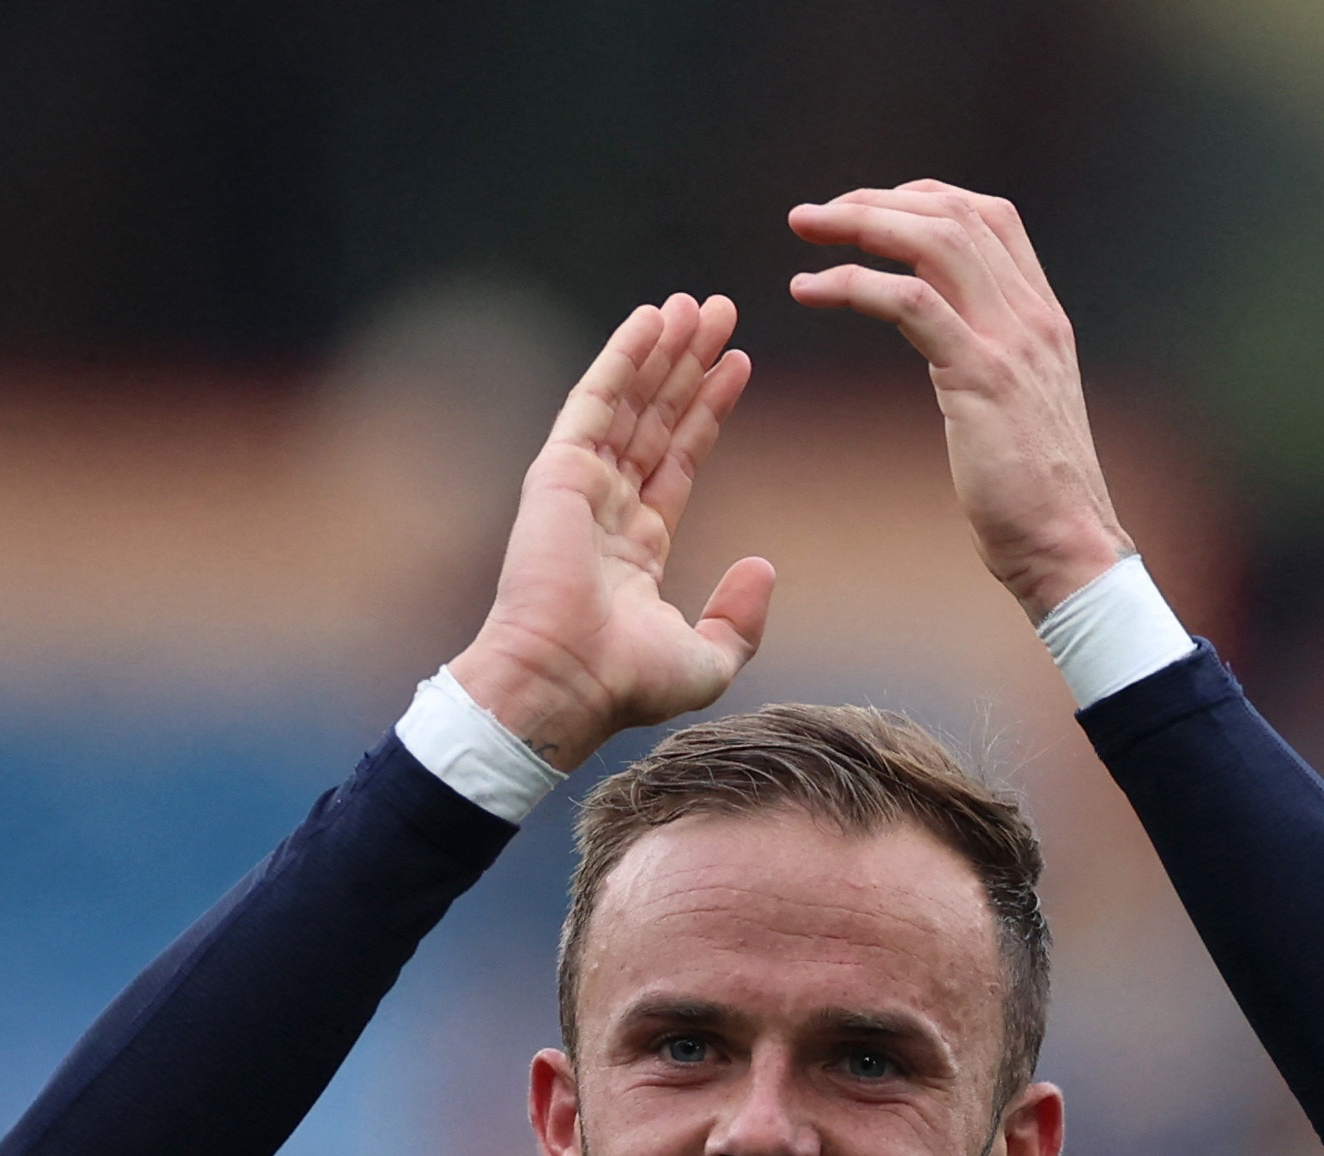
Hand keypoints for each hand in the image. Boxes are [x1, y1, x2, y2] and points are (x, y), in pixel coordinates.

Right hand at [446, 296, 772, 772]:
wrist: (566, 683)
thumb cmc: (626, 684)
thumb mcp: (708, 658)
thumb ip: (740, 616)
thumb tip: (763, 566)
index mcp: (637, 544)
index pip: (681, 457)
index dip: (709, 410)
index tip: (738, 365)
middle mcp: (608, 506)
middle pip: (658, 416)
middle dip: (689, 363)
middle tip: (720, 312)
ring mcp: (581, 484)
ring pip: (631, 399)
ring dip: (663, 348)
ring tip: (696, 304)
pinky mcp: (560, 470)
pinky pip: (596, 399)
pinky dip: (622, 356)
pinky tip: (650, 319)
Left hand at [788, 182, 1133, 618]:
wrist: (1069, 548)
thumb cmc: (1035, 497)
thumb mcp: (1021, 406)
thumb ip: (993, 359)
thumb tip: (947, 341)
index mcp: (1043, 319)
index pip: (989, 218)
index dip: (921, 198)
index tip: (867, 214)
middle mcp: (1032, 317)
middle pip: (952, 214)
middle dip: (874, 202)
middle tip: (813, 218)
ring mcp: (1011, 342)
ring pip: (933, 239)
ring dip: (859, 225)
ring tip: (805, 231)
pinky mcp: (982, 375)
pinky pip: (908, 300)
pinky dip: (851, 284)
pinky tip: (810, 292)